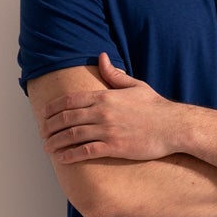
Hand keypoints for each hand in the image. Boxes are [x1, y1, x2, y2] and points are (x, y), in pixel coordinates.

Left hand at [42, 53, 179, 162]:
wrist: (174, 126)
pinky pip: (86, 151)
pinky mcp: (115, 147)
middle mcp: (103, 112)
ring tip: (47, 147)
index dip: (53, 108)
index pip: (70, 100)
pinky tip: (62, 159)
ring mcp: (108, 130)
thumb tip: (102, 57)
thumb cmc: (156, 107)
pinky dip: (70, 155)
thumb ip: (115, 74)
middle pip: (66, 118)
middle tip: (42, 133)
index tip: (44, 115)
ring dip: (56, 142)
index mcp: (105, 96)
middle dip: (50, 126)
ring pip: (72, 135)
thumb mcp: (135, 85)